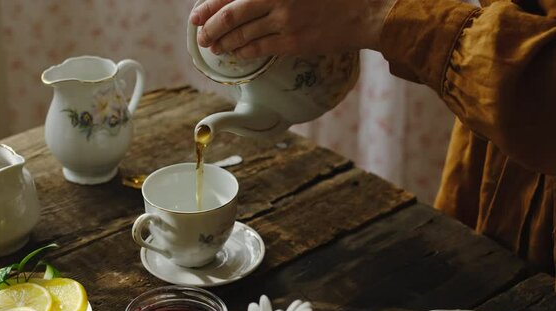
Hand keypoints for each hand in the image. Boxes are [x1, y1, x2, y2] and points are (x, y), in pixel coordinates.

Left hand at [189, 0, 396, 58]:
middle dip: (210, 28)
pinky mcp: (293, 42)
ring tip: (215, 48)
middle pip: (230, 15)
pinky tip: (237, 54)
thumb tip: (243, 0)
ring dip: (224, 43)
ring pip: (243, 35)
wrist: (364, 10)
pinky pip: (260, 49)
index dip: (209, 6)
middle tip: (201, 36)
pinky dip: (244, 51)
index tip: (196, 14)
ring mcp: (284, 21)